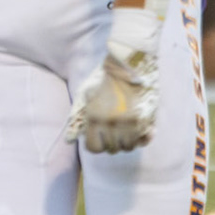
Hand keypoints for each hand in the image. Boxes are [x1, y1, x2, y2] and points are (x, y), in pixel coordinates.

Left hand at [66, 9, 161, 152]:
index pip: (94, 148)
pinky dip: (142, 139)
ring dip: (128, 141)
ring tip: (126, 129)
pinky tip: (140, 130)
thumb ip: (78, 118)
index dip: (97, 144)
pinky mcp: (146, 119)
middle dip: (112, 143)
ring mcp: (130, 122)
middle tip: (115, 131)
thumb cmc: (104, 80)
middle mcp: (112, 122)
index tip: (100, 138)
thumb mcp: (86, 96)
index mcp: (95, 117)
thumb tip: (68, 140)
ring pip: (128, 147)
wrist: (128, 65)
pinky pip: (144, 140)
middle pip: (112, 149)